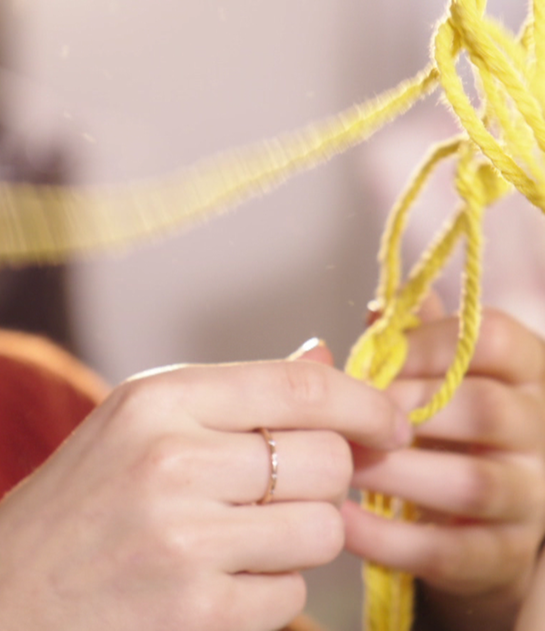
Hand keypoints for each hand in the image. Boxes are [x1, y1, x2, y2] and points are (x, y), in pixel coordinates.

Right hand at [0, 349, 409, 630]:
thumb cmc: (71, 507)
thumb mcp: (136, 425)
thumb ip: (235, 394)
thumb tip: (323, 357)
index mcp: (156, 397)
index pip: (299, 385)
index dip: (364, 401)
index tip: (392, 420)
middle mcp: (172, 458)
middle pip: (326, 460)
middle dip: (329, 478)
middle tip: (291, 489)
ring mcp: (185, 539)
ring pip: (321, 530)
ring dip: (302, 537)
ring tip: (243, 536)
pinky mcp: (197, 612)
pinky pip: (291, 594)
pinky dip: (271, 589)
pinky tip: (217, 581)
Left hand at [342, 307, 544, 630]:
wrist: (475, 512)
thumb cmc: (445, 420)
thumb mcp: (437, 372)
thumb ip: (413, 340)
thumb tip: (377, 311)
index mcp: (527, 371)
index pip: (491, 340)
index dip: (425, 345)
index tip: (373, 360)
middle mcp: (543, 431)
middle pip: (487, 410)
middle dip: (404, 410)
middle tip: (348, 416)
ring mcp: (533, 498)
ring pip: (474, 484)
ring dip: (395, 472)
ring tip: (341, 462)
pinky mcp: (505, 556)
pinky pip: (451, 551)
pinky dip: (389, 539)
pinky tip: (344, 520)